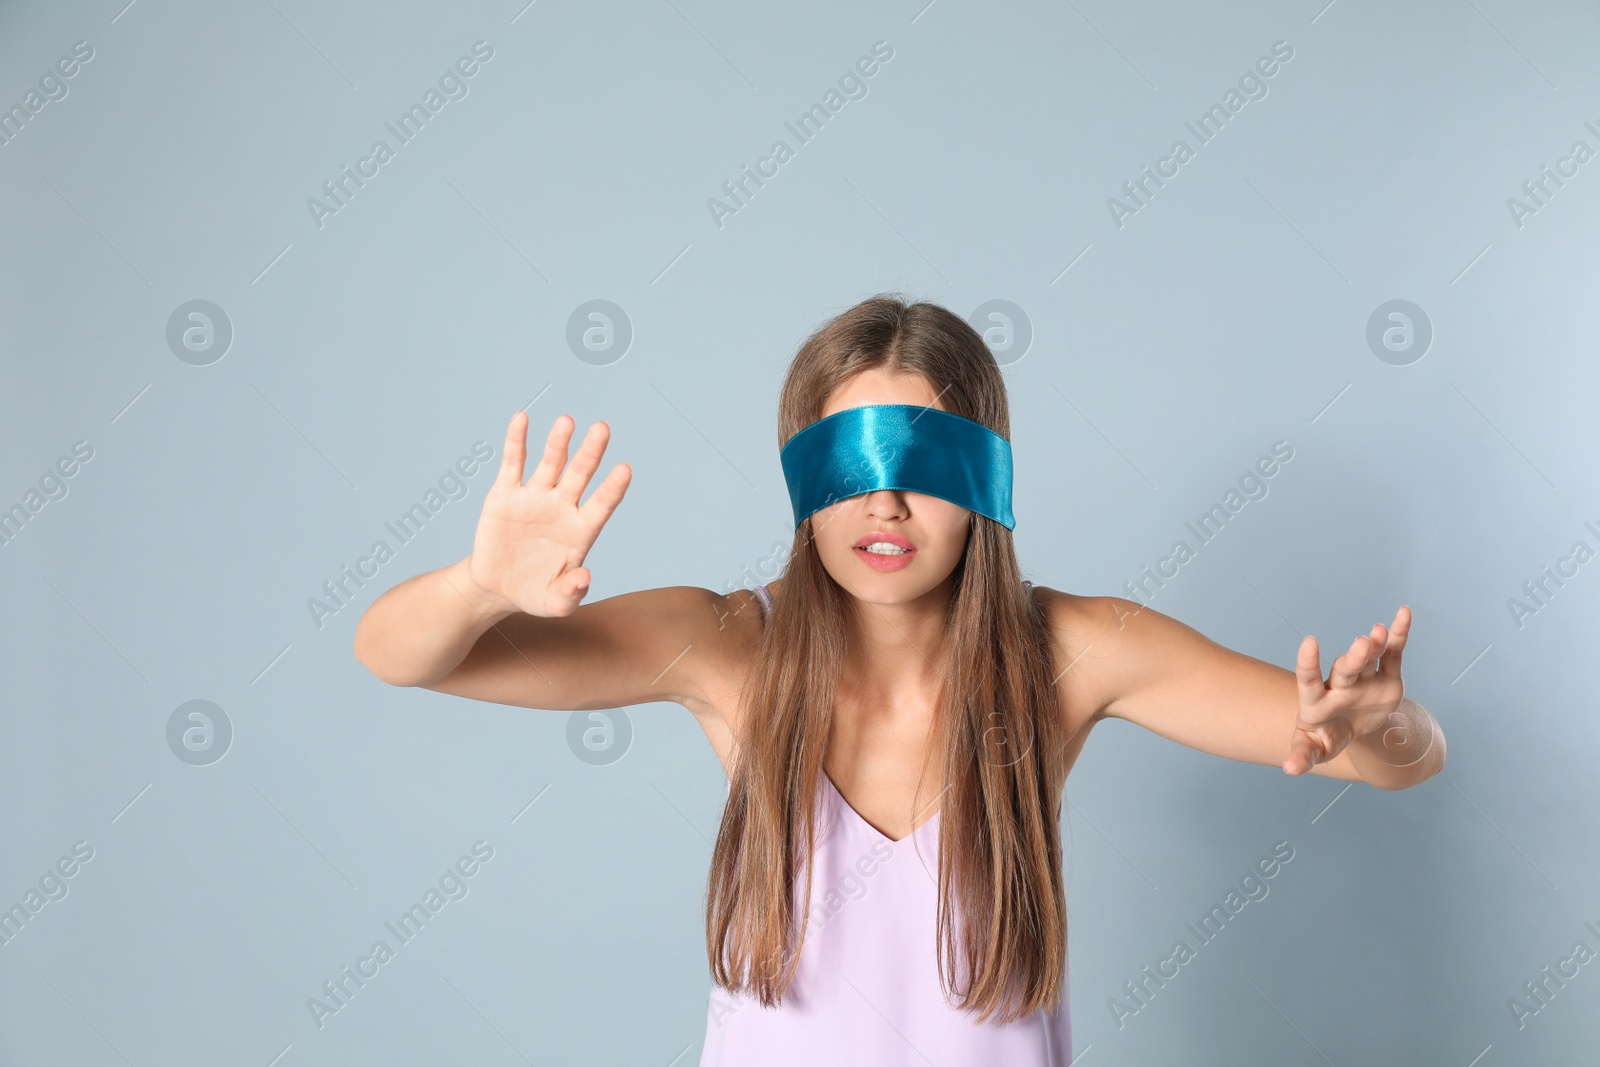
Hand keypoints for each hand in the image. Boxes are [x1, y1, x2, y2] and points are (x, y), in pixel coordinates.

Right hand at [467, 411, 630, 617]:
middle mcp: (562, 506)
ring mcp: (535, 496)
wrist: (496, 587)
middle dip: (591, 451)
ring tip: (567, 422)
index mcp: (581, 529)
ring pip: (550, 462)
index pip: (603, 503)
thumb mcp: (555, 603)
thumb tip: (585, 577)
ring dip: (558, 442)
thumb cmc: (534, 594)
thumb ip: (572, 592)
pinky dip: (516, 440)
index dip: (613, 488)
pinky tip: (522, 418)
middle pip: (580, 473)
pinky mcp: (506, 493)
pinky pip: (513, 462)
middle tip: (602, 428)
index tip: (625, 469)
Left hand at [1284, 605, 1410, 774]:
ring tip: (1380, 632)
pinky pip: (1392, 653)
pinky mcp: (1386, 677)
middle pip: (1345, 669)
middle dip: (1354, 658)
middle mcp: (1339, 684)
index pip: (1309, 679)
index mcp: (1317, 700)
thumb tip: (1290, 769)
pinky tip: (1403, 613)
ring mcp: (1363, 678)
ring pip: (1368, 658)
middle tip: (1362, 644)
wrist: (1353, 731)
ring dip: (1375, 645)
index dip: (1308, 662)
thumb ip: (1303, 755)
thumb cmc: (1326, 736)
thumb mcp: (1315, 749)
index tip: (1309, 642)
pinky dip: (1398, 634)